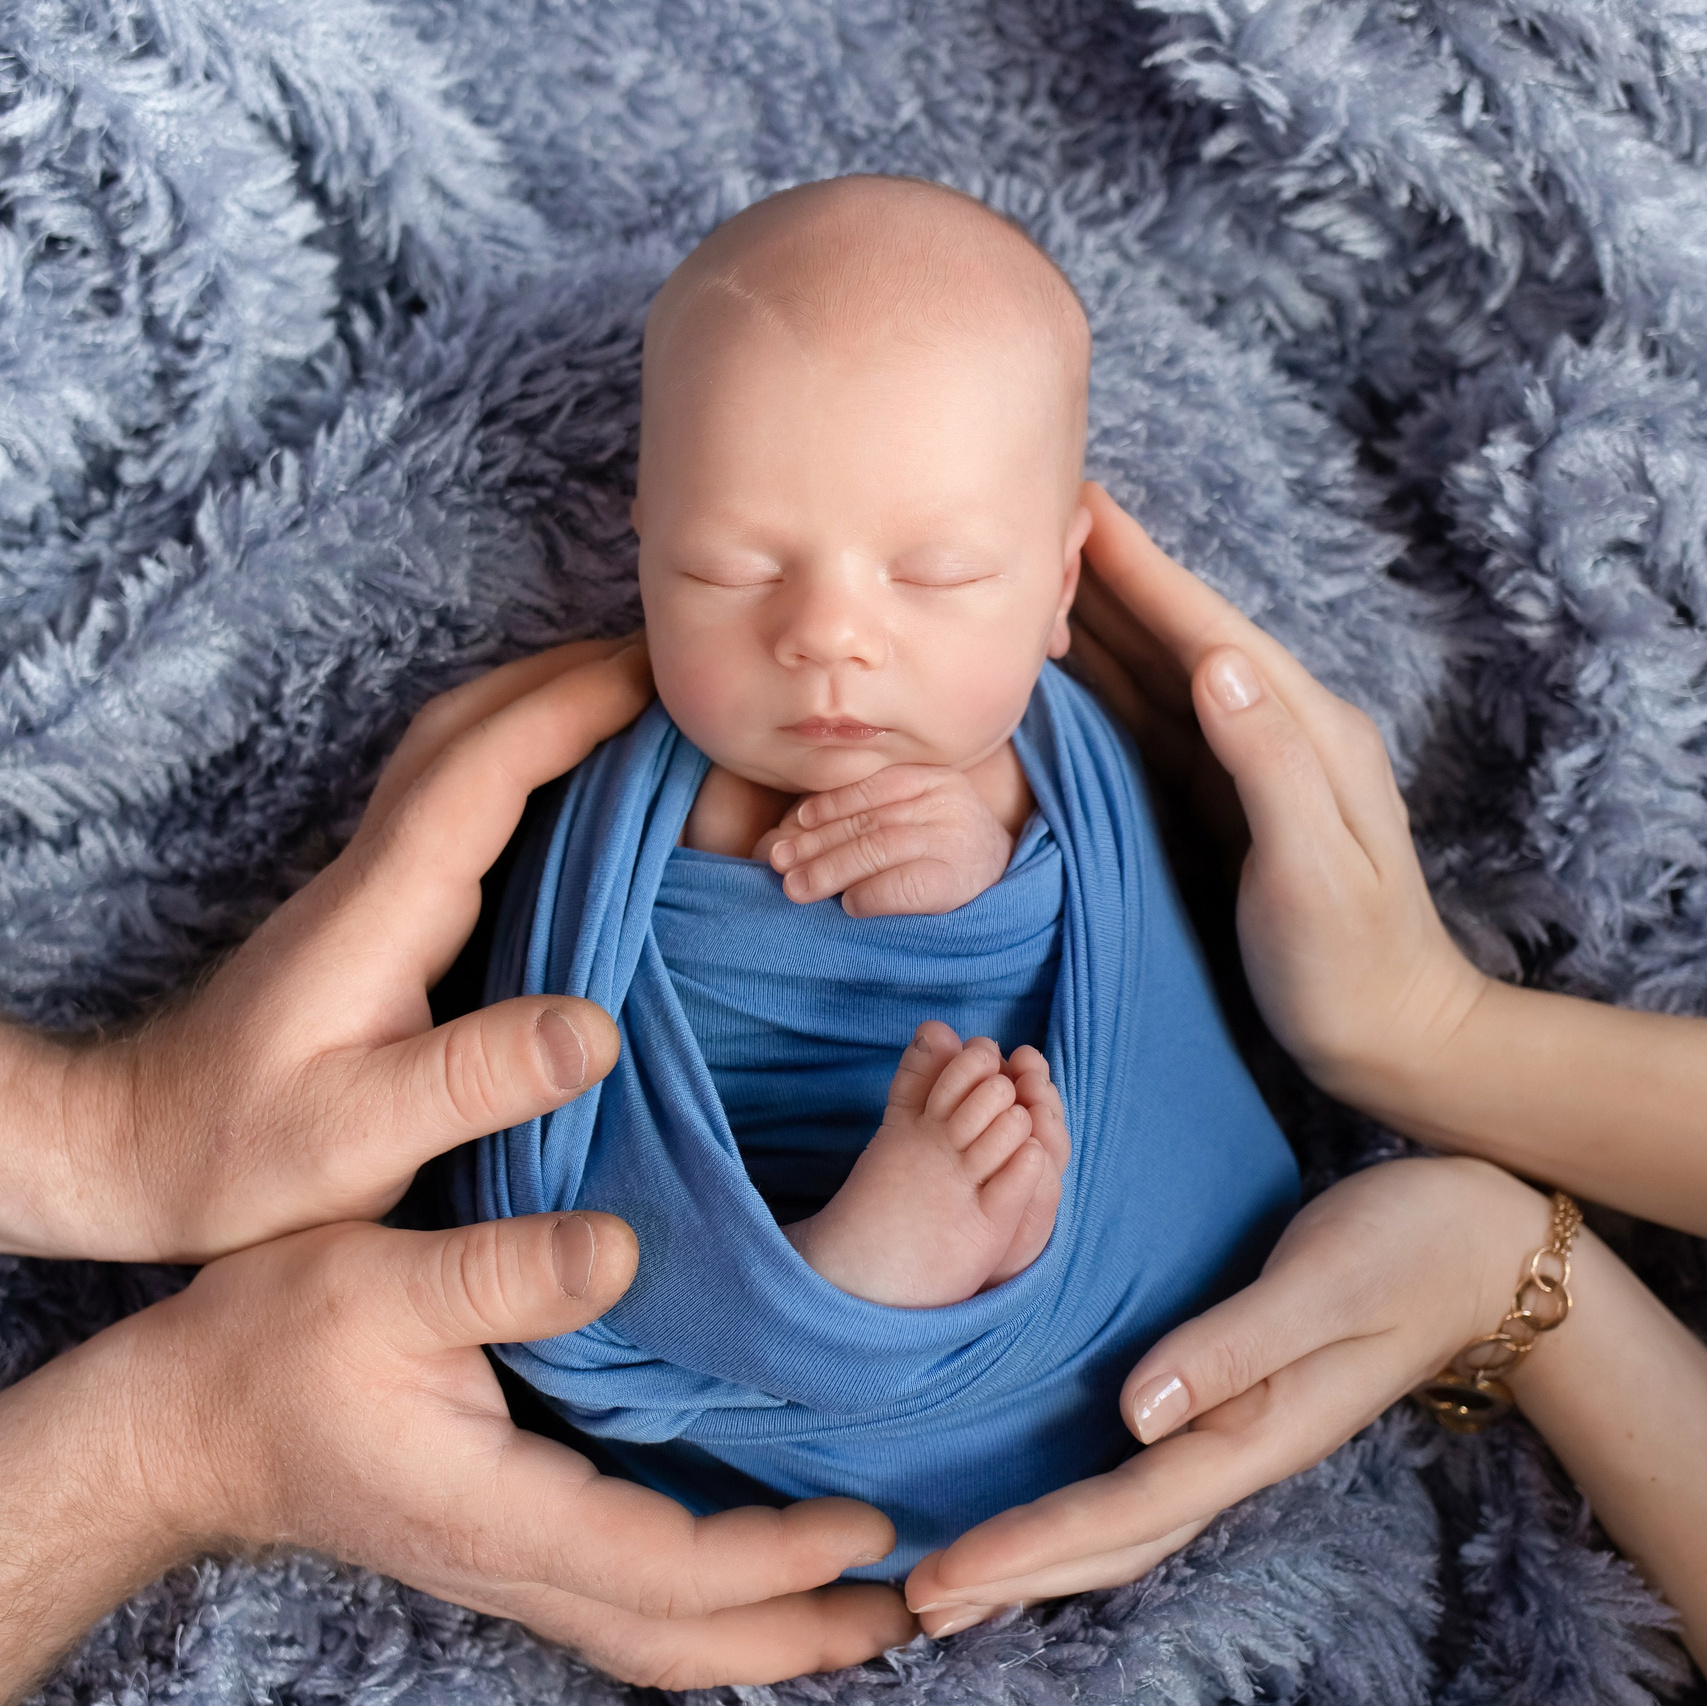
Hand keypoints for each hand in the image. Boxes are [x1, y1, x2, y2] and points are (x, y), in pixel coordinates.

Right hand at [0, 1210, 910, 1697]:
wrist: (184, 1422)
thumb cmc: (272, 1349)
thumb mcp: (382, 1286)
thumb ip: (506, 1276)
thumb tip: (624, 1252)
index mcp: (498, 1515)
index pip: (666, 1566)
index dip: (774, 1561)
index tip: (865, 1529)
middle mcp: (512, 1561)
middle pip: (676, 1639)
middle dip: (792, 1636)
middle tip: (901, 1612)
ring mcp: (505, 1562)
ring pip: (651, 1631)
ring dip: (755, 1628)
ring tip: (848, 1603)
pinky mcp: (499, 1537)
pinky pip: (621, 1596)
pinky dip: (700, 1597)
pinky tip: (736, 1559)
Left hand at [6, 638, 654, 1261]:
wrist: (140, 1146)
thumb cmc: (241, 1153)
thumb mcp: (360, 1138)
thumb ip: (475, 1082)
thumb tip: (598, 1029)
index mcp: (384, 904)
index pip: (485, 768)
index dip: (576, 711)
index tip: (666, 678)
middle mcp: (376, 868)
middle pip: (468, 725)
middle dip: (570, 676)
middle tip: (670, 660)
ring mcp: (371, 881)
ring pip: (457, 748)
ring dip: (542, 702)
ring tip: (635, 701)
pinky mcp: (377, 908)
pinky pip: (459, 795)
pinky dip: (522, 756)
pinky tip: (569, 785)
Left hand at [761, 765, 1013, 916]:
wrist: (1007, 881)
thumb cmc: (946, 851)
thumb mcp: (916, 816)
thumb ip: (868, 815)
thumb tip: (791, 832)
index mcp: (933, 779)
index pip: (870, 788)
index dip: (826, 807)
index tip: (792, 826)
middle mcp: (947, 803)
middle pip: (868, 820)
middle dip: (816, 842)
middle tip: (778, 862)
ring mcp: (955, 841)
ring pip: (879, 849)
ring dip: (830, 870)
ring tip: (795, 887)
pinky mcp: (957, 881)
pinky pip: (902, 885)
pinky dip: (869, 895)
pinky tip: (848, 905)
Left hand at [902, 1156, 1550, 1632]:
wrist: (1480, 1245)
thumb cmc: (1403, 1248)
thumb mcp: (1319, 1286)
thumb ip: (1231, 1347)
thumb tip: (1134, 1413)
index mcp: (1255, 1434)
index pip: (1121, 1510)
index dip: (1029, 1547)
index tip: (946, 1576)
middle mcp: (1240, 1450)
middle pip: (1113, 1539)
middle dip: (1015, 1576)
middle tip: (917, 1602)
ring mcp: (1238, 1435)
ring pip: (1125, 1521)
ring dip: (1041, 1558)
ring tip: (961, 1582)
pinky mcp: (1233, 1403)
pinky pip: (1141, 1479)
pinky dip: (1079, 1512)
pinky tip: (1044, 1515)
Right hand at [1065, 481, 1486, 1114]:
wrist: (1389, 1036)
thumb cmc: (1351, 961)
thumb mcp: (1315, 865)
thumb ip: (1269, 761)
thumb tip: (1216, 660)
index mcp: (1305, 729)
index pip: (1209, 633)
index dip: (1144, 571)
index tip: (1087, 505)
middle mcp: (1275, 731)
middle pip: (1177, 640)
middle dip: (1109, 580)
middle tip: (1037, 522)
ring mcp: (1244, 769)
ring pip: (1156, 680)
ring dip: (1098, 627)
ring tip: (1033, 581)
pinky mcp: (1217, 807)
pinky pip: (1147, 732)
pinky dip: (1101, 693)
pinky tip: (1064, 673)